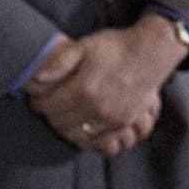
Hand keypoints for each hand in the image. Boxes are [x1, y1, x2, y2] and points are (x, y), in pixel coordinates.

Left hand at [26, 16, 186, 157]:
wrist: (153, 51)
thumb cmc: (117, 47)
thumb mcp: (86, 45)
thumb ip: (59, 61)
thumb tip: (35, 77)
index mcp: (84, 88)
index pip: (48, 107)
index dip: (38, 102)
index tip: (38, 98)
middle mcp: (98, 108)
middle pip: (60, 124)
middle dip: (51, 116)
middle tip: (51, 106)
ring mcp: (113, 118)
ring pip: (77, 136)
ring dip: (67, 129)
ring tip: (66, 117)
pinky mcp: (125, 124)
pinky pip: (99, 143)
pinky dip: (88, 139)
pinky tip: (85, 127)